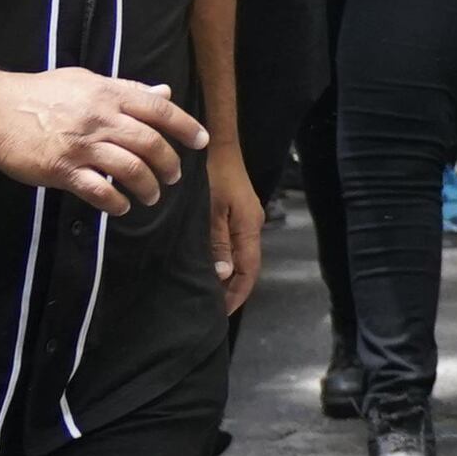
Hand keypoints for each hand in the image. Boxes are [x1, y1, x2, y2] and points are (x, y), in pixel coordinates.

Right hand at [0, 64, 208, 211]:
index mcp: (108, 94)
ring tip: (150, 196)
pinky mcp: (61, 168)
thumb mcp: (86, 81)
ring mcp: (80, 144)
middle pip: (151, 143)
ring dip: (148, 187)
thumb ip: (126, 89)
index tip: (201, 142)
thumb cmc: (40, 93)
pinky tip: (120, 207)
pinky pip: (98, 190)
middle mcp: (99, 118)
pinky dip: (116, 202)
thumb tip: (164, 92)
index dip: (185, 126)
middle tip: (173, 177)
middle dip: (169, 164)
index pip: (159, 110)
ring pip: (131, 169)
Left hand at [208, 149, 262, 316]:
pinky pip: (230, 243)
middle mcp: (250, 225)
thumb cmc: (212, 173)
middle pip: (245, 266)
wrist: (215, 142)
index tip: (220, 314)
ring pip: (237, 255)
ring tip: (206, 292)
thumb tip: (223, 274)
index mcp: (249, 227)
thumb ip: (217, 242)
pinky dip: (220, 259)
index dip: (236, 294)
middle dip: (230, 289)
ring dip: (224, 275)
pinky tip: (206, 264)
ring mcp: (243, 218)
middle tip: (209, 309)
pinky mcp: (233, 211)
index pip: (248, 271)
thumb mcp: (210, 209)